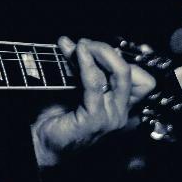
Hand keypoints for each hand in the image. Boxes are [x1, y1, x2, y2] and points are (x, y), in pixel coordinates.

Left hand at [31, 36, 155, 166]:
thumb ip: (77, 64)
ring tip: (81, 45)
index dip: (118, 58)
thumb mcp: (72, 83)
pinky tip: (78, 54)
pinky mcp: (95, 119)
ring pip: (120, 73)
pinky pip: (96, 85)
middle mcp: (120, 111)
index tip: (93, 48)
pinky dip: (87, 65)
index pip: (139, 76)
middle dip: (108, 50)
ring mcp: (111, 117)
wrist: (41, 140)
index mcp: (120, 103)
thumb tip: (70, 41)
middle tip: (86, 43)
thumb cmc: (56, 114)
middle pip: (132, 71)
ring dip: (99, 53)